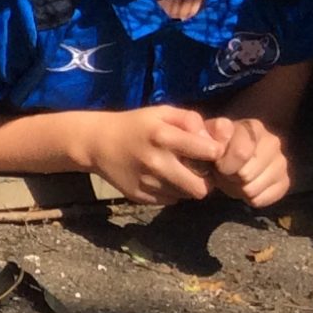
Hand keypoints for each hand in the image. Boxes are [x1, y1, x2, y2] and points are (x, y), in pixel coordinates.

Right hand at [87, 105, 220, 204]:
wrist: (96, 143)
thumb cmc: (135, 125)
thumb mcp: (162, 112)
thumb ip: (191, 120)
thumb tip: (211, 142)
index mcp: (164, 137)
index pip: (211, 153)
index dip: (215, 152)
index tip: (208, 150)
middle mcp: (157, 163)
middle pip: (201, 188)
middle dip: (205, 180)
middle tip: (198, 170)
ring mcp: (147, 183)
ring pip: (186, 196)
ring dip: (186, 186)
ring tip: (177, 172)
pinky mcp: (139, 196)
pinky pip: (170, 200)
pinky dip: (171, 191)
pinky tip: (161, 178)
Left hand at [205, 115, 291, 206]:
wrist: (222, 164)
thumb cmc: (213, 149)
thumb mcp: (202, 136)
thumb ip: (203, 129)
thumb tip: (217, 131)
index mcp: (251, 127)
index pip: (241, 152)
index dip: (224, 164)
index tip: (217, 164)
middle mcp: (272, 141)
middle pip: (247, 173)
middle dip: (230, 177)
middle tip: (225, 173)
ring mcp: (281, 161)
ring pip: (254, 188)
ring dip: (239, 189)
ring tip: (234, 179)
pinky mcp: (285, 180)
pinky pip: (266, 197)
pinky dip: (252, 198)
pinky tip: (246, 189)